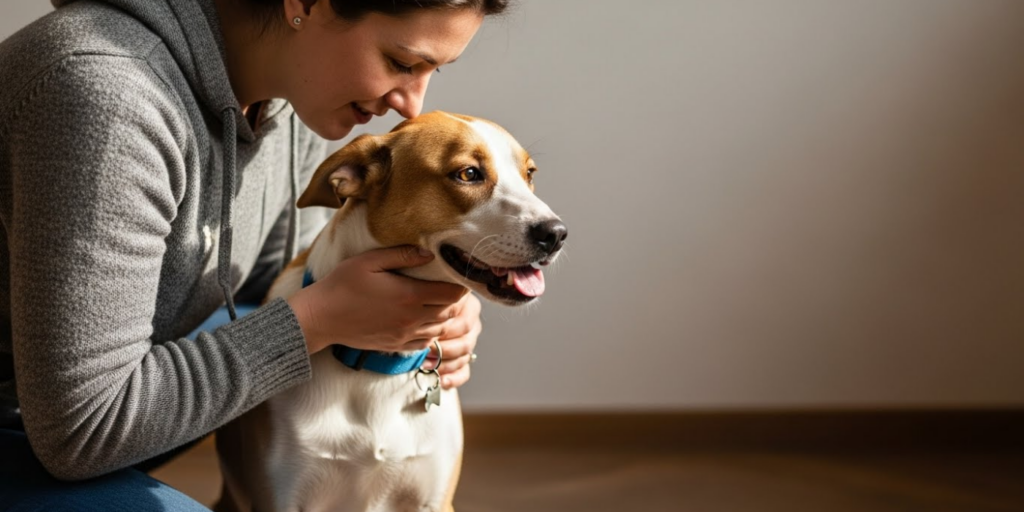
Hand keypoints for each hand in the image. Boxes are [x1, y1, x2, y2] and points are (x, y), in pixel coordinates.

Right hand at [287, 246, 468, 354]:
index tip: (457, 276)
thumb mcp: (370, 261)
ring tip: (439, 302)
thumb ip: (402, 255)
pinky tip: (422, 320)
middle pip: (450, 313)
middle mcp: (411, 319)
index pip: (453, 295)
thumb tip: (429, 253)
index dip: (461, 286)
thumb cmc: (342, 285)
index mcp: (409, 296)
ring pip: (440, 330)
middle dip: (456, 301)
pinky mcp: (395, 346)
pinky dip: (430, 332)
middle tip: (451, 286)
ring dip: (444, 317)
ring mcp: (404, 335)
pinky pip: (424, 343)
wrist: (320, 318)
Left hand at [421, 292, 480, 389]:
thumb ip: (429, 309)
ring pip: (464, 357)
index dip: (446, 333)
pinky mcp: (463, 359)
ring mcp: (468, 341)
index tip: (427, 337)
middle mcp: (471, 322)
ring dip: (444, 364)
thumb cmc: (414, 305)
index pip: (464, 323)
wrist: (406, 315)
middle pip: (466, 342)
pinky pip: (464, 372)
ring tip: (425, 365)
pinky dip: (453, 378)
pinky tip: (442, 381)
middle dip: (443, 350)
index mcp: (466, 305)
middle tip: (425, 352)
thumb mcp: (424, 301)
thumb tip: (425, 326)